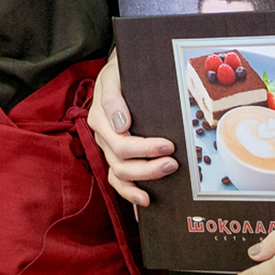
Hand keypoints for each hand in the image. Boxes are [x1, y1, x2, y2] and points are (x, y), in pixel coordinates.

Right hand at [87, 47, 177, 206]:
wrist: (118, 72)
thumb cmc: (118, 73)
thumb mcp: (112, 76)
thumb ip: (112, 98)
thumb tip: (121, 124)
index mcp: (100, 119)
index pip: (120, 144)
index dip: (145, 149)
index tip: (169, 145)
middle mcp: (103, 137)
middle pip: (121, 164)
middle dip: (148, 168)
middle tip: (174, 163)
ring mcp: (108, 149)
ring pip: (119, 175)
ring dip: (142, 181)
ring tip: (163, 181)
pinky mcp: (115, 155)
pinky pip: (118, 180)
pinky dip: (129, 193)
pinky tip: (144, 202)